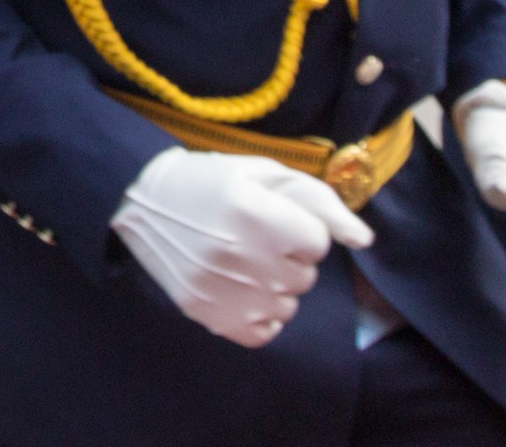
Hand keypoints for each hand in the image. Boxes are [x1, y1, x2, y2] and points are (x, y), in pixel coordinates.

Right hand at [111, 148, 371, 346]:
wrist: (140, 202)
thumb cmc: (208, 181)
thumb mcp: (261, 173)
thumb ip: (318, 201)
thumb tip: (365, 240)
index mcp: (254, 212)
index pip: (317, 241)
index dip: (298, 227)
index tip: (270, 217)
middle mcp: (241, 255)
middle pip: (305, 275)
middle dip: (288, 256)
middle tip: (253, 237)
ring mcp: (223, 290)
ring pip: (288, 305)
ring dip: (274, 285)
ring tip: (243, 262)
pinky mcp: (209, 314)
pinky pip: (264, 331)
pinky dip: (259, 315)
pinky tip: (239, 290)